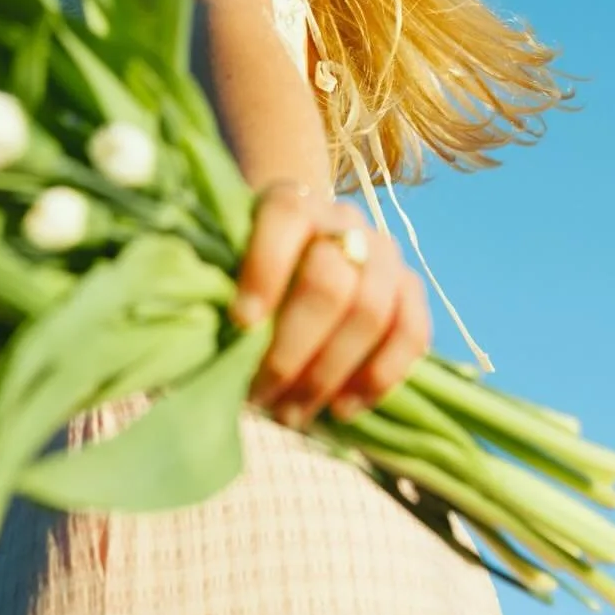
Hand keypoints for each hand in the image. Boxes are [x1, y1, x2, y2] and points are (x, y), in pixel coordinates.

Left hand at [232, 181, 431, 429]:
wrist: (299, 251)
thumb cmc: (247, 269)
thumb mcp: (224, 264)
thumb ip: (216, 290)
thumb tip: (202, 345)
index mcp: (290, 201)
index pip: (285, 219)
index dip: (264, 270)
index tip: (240, 323)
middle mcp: (344, 221)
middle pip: (331, 282)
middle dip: (293, 349)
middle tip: (261, 395)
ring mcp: (384, 254)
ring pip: (372, 312)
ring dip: (329, 374)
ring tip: (292, 413)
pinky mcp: (410, 289)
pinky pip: (412, 333)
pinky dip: (378, 377)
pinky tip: (341, 408)